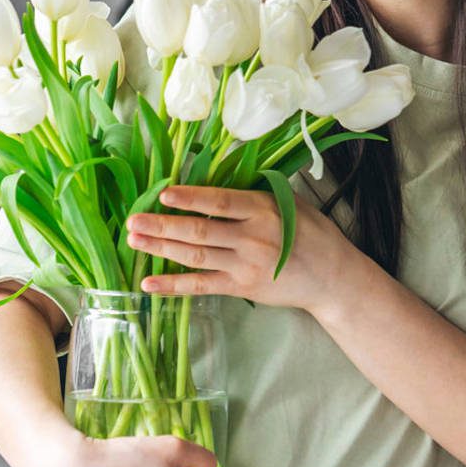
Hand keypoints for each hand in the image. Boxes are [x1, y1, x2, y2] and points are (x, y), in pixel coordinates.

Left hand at [126, 184, 359, 314]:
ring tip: (134, 241)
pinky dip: (174, 285)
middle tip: (133, 220)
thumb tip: (216, 178)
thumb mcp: (288, 202)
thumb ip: (253, 194)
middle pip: (199, 230)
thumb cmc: (311, 232)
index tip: (162, 193)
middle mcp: (252, 237)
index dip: (189, 198)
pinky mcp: (242, 287)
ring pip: (195, 256)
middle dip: (162, 225)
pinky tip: (149, 283)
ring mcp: (246, 265)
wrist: (332, 276)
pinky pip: (202, 286)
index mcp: (262, 209)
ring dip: (161, 248)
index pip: (219, 202)